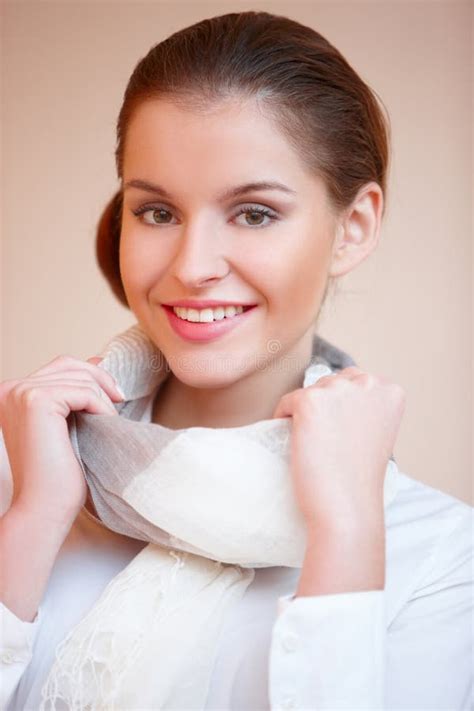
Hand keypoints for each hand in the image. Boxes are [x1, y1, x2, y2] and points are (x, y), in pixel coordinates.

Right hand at [0, 354, 123, 527]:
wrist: (44, 508)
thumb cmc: (57, 474)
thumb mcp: (68, 423)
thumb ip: (75, 391)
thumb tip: (97, 359)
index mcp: (13, 393)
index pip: (59, 366)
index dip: (91, 375)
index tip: (114, 393)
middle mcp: (10, 389)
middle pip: (68, 364)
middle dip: (100, 380)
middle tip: (120, 400)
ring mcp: (20, 393)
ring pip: (80, 378)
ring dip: (102, 399)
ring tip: (109, 423)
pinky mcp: (36, 401)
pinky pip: (83, 391)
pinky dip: (101, 407)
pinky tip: (106, 425)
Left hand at [272, 366, 405, 533]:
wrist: (347, 509)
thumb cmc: (358, 478)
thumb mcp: (376, 434)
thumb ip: (363, 407)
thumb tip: (335, 393)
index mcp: (391, 391)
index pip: (355, 381)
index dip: (342, 407)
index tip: (342, 435)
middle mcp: (369, 384)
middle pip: (331, 382)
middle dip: (323, 408)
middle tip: (323, 443)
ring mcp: (339, 390)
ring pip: (310, 392)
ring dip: (304, 414)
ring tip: (312, 445)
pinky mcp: (310, 400)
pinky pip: (287, 402)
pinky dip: (283, 419)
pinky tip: (294, 441)